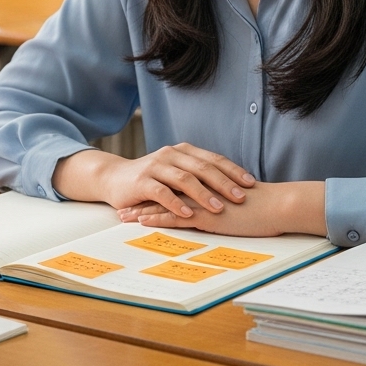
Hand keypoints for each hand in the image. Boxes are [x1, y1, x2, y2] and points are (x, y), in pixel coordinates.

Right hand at [51, 146, 255, 218]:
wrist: (114, 178)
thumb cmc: (151, 179)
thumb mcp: (176, 173)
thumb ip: (198, 175)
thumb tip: (233, 188)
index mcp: (183, 151)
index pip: (213, 159)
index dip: (233, 170)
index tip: (251, 184)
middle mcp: (170, 155)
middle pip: (202, 167)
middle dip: (223, 182)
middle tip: (241, 197)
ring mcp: (155, 167)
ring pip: (184, 178)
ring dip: (203, 194)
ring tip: (218, 208)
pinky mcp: (141, 182)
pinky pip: (162, 192)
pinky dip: (176, 203)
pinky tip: (188, 214)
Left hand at [118, 181, 326, 236]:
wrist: (277, 205)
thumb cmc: (263, 207)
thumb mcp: (237, 203)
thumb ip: (222, 202)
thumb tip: (216, 209)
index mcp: (206, 187)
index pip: (174, 187)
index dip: (155, 191)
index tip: (137, 196)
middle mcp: (200, 191)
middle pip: (163, 193)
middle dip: (140, 200)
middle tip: (120, 204)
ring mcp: (201, 202)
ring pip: (164, 204)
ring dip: (142, 211)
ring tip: (123, 215)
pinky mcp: (206, 215)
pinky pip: (177, 217)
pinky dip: (158, 218)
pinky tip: (143, 221)